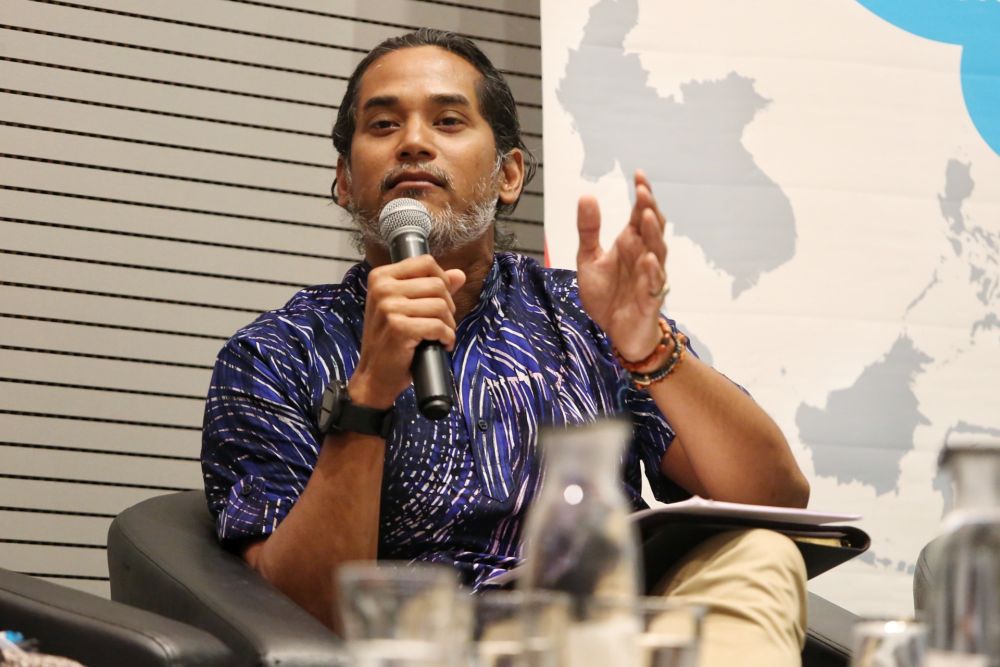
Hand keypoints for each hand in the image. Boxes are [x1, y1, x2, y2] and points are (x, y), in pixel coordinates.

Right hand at [350, 256, 465, 407]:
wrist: (374, 374)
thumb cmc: (390, 340)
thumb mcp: (406, 307)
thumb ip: (431, 288)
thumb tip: (459, 275)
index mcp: (381, 277)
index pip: (426, 263)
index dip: (441, 281)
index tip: (439, 300)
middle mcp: (382, 288)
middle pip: (437, 285)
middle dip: (447, 307)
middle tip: (440, 323)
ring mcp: (389, 307)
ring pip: (441, 305)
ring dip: (448, 324)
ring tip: (439, 335)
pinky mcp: (399, 328)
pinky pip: (439, 326)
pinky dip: (446, 338)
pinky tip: (440, 344)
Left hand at [577, 170, 667, 360]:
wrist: (614, 332)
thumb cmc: (607, 295)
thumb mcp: (589, 259)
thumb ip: (589, 230)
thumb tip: (586, 195)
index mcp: (631, 243)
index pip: (640, 214)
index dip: (642, 195)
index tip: (638, 174)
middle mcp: (644, 255)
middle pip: (652, 228)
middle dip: (649, 209)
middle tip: (642, 191)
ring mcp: (650, 276)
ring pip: (658, 251)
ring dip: (653, 234)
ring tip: (645, 216)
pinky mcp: (650, 299)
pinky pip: (655, 283)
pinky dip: (653, 271)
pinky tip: (649, 259)